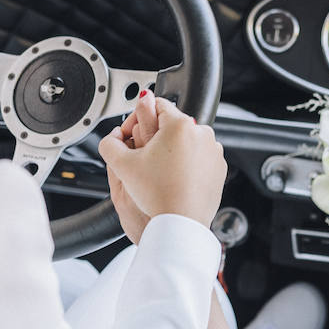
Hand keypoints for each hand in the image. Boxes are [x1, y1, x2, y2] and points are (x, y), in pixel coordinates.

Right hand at [99, 95, 225, 233]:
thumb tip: (112, 136)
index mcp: (181, 125)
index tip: (131, 138)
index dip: (137, 119)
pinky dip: (187, 164)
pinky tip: (174, 179)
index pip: (156, 105)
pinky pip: (199, 158)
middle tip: (143, 159)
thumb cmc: (156, 194)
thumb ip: (109, 143)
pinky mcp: (219, 168)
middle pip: (172, 125)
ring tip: (159, 172)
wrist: (180, 223)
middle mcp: (202, 133)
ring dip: (172, 151)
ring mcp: (214, 151)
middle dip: (155, 138)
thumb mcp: (122, 165)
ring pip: (186, 142)